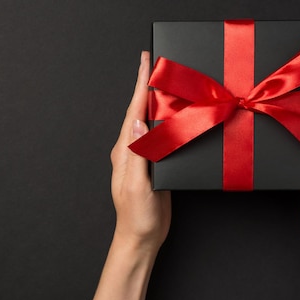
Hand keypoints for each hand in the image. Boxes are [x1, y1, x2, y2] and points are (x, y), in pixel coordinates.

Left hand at [86, 51, 170, 299]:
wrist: (141, 237)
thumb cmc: (136, 215)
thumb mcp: (137, 185)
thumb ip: (137, 154)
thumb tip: (137, 122)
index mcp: (124, 150)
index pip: (133, 110)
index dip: (140, 84)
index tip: (146, 61)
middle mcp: (131, 149)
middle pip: (139, 109)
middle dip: (147, 85)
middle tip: (157, 61)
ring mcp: (142, 156)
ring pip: (150, 120)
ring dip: (156, 99)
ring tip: (166, 80)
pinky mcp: (154, 164)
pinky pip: (160, 135)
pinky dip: (166, 119)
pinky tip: (175, 115)